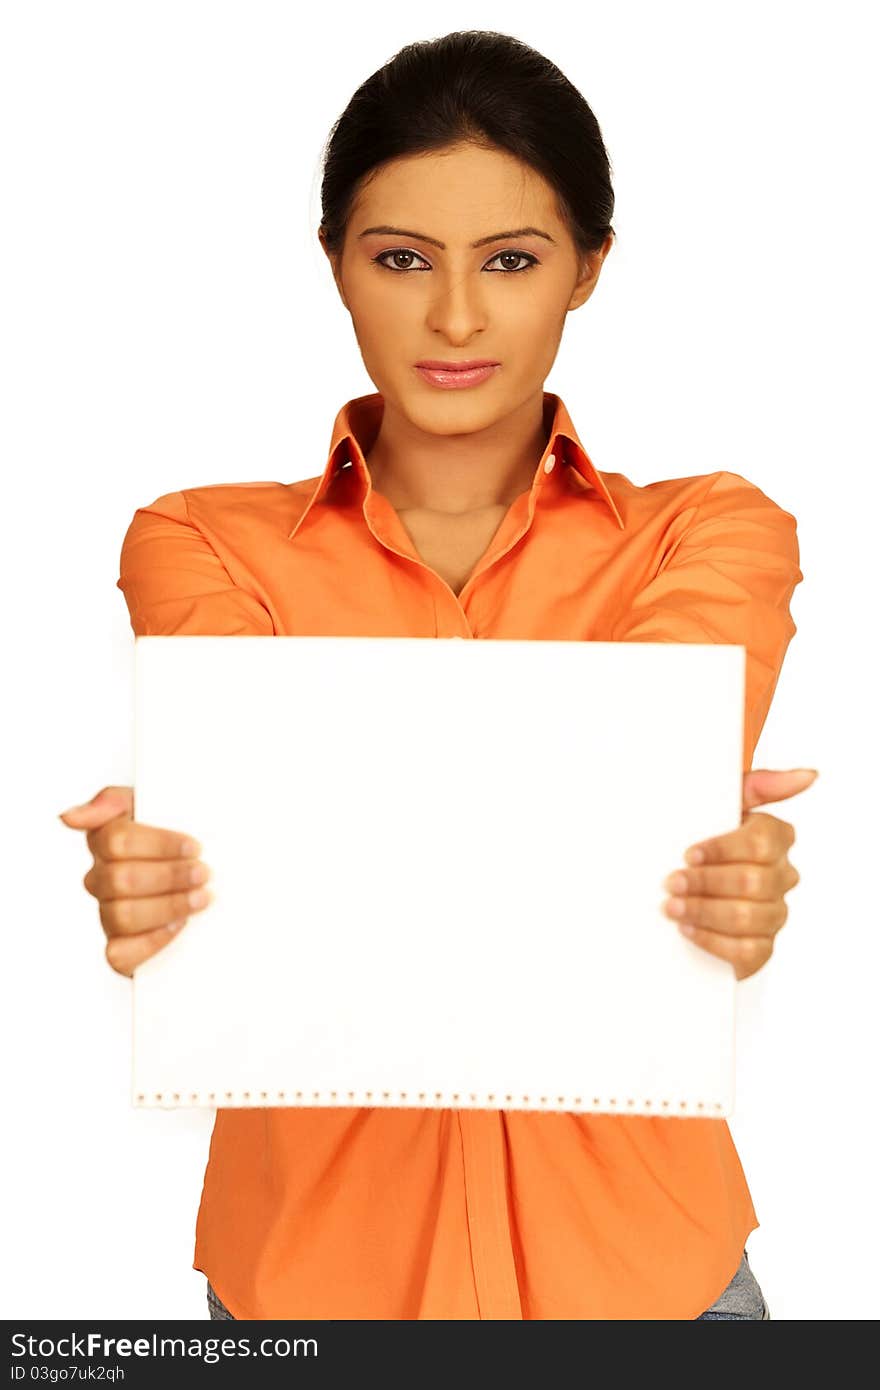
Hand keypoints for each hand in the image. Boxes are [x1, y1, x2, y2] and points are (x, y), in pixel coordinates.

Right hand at [58, 785, 212, 977]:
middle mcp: (100, 880)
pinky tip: (179, 925)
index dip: (159, 845)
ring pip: (123, 915)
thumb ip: (111, 801)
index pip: (117, 841)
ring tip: (200, 898)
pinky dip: (152, 941)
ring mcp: (107, 915)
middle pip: (122, 879)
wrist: (203, 869)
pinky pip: (120, 954)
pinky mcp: (120, 950)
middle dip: (169, 876)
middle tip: (203, 873)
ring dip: (169, 906)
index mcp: (103, 842)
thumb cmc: (174, 837)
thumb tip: (68, 817)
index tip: (194, 847)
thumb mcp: (149, 805)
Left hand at [662, 767, 818, 980]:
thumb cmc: (701, 839)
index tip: (690, 853)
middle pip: (752, 882)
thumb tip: (808, 775)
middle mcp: (781, 876)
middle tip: (672, 883)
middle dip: (706, 883)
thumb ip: (759, 785)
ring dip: (703, 911)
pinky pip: (746, 950)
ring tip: (672, 906)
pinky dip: (711, 940)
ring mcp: (774, 914)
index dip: (724, 849)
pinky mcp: (760, 948)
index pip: (763, 842)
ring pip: (747, 917)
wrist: (676, 887)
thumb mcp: (720, 806)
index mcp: (775, 838)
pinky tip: (688, 928)